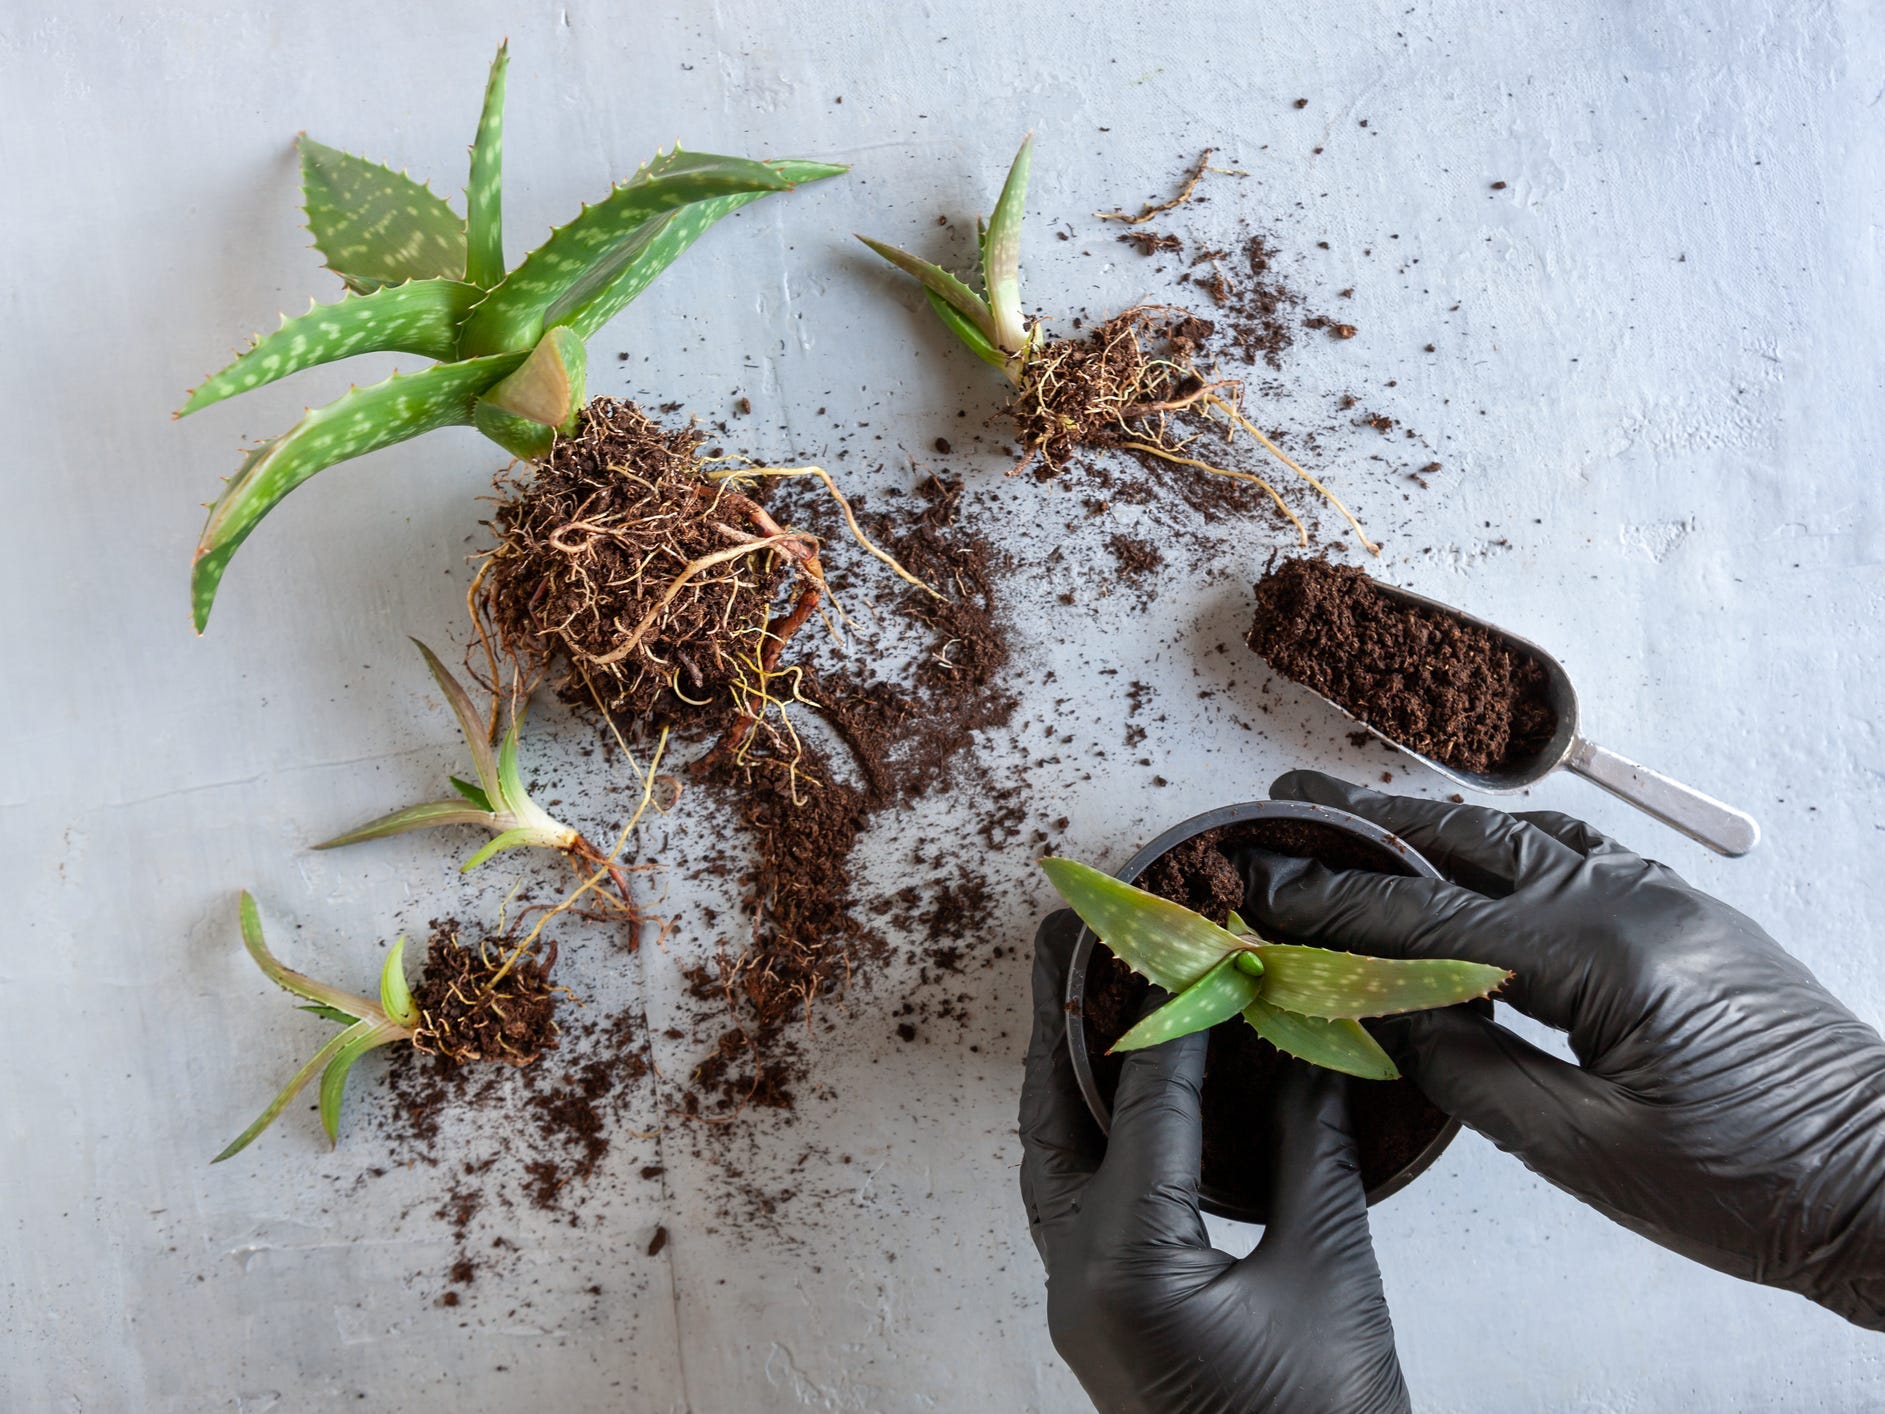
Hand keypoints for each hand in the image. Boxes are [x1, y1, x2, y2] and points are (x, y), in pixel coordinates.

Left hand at [1019, 909, 1410, 1413]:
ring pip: (1054, 1155)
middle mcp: (1078, 1278)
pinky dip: (1096, 1126)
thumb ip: (1312, 1153)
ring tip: (1083, 984)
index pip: (1147, 1100)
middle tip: (1071, 929)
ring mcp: (1079, 1300)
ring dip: (1068, 1068)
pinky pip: (1078, 1193)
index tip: (1201, 931)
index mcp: (1128, 1266)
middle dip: (1062, 1017)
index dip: (1182, 1006)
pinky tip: (1124, 1086)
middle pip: (1054, 1116)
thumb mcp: (1332, 1280)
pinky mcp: (1102, 1314)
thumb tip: (1308, 1044)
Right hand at [1247, 770, 1884, 1329]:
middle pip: (1467, 843)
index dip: (1330, 903)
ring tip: (1354, 818)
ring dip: (1429, 827)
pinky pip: (1569, 855)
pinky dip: (1497, 847)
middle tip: (1284, 806)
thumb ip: (1468, 1071)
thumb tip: (1382, 1013)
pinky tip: (1466, 857)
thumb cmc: (1750, 1188)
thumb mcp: (1584, 1151)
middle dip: (1365, 824)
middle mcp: (1627, 900)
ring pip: (1519, 837)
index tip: (1257, 884)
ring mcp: (1660, 898)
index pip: (1428, 915)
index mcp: (1598, 953)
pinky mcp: (1680, 916)